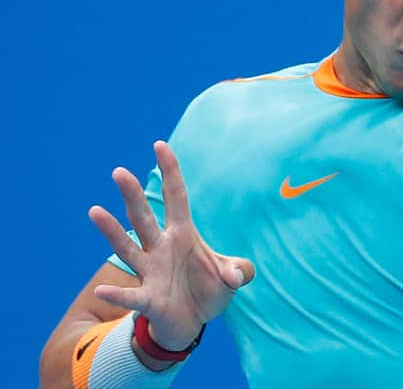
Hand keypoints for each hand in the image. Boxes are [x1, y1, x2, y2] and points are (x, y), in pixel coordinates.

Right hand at [88, 141, 254, 349]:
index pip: (175, 196)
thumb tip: (237, 275)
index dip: (170, 172)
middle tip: (119, 171)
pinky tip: (101, 292)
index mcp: (183, 234)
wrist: (192, 323)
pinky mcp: (148, 299)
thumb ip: (241, 270)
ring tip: (95, 211)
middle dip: (132, 195)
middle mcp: (161, 248)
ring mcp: (151, 272)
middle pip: (144, 217)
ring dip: (112, 231)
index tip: (160, 145)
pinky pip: (131, 297)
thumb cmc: (209, 291)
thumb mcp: (233, 275)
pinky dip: (117, 295)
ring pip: (128, 247)